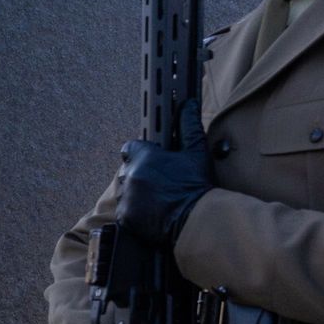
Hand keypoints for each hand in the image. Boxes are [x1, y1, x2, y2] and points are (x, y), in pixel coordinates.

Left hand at [117, 99, 210, 246]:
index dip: (139, 153)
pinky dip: (135, 213)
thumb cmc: (198, 185)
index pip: (130, 148)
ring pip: (126, 191)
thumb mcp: (196, 152)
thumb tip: (187, 104)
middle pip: (128, 171)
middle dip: (140, 174)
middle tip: (160, 183)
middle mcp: (131, 176)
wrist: (197, 219)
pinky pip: (126, 212)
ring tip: (158, 200)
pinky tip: (153, 213)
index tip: (149, 158)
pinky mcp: (126, 217)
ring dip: (136, 194)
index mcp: (144, 157)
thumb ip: (188, 126)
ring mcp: (127, 197)